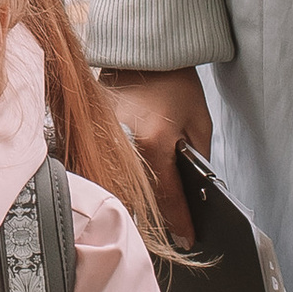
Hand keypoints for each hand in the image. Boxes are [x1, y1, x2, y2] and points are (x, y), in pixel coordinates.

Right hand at [98, 66, 210, 250]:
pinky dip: (117, 182)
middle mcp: (125, 145)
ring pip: (119, 188)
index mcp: (155, 141)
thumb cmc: (174, 83)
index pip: (169, 195)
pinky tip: (128, 188)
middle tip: (171, 236)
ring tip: (151, 218)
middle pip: (140, 198)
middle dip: (156, 220)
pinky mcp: (92, 135)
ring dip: (135, 203)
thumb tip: (197, 192)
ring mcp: (104, 140)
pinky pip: (105, 170)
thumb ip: (199, 158)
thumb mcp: (199, 121)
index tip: (188, 239)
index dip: (180, 221)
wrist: (141, 52)